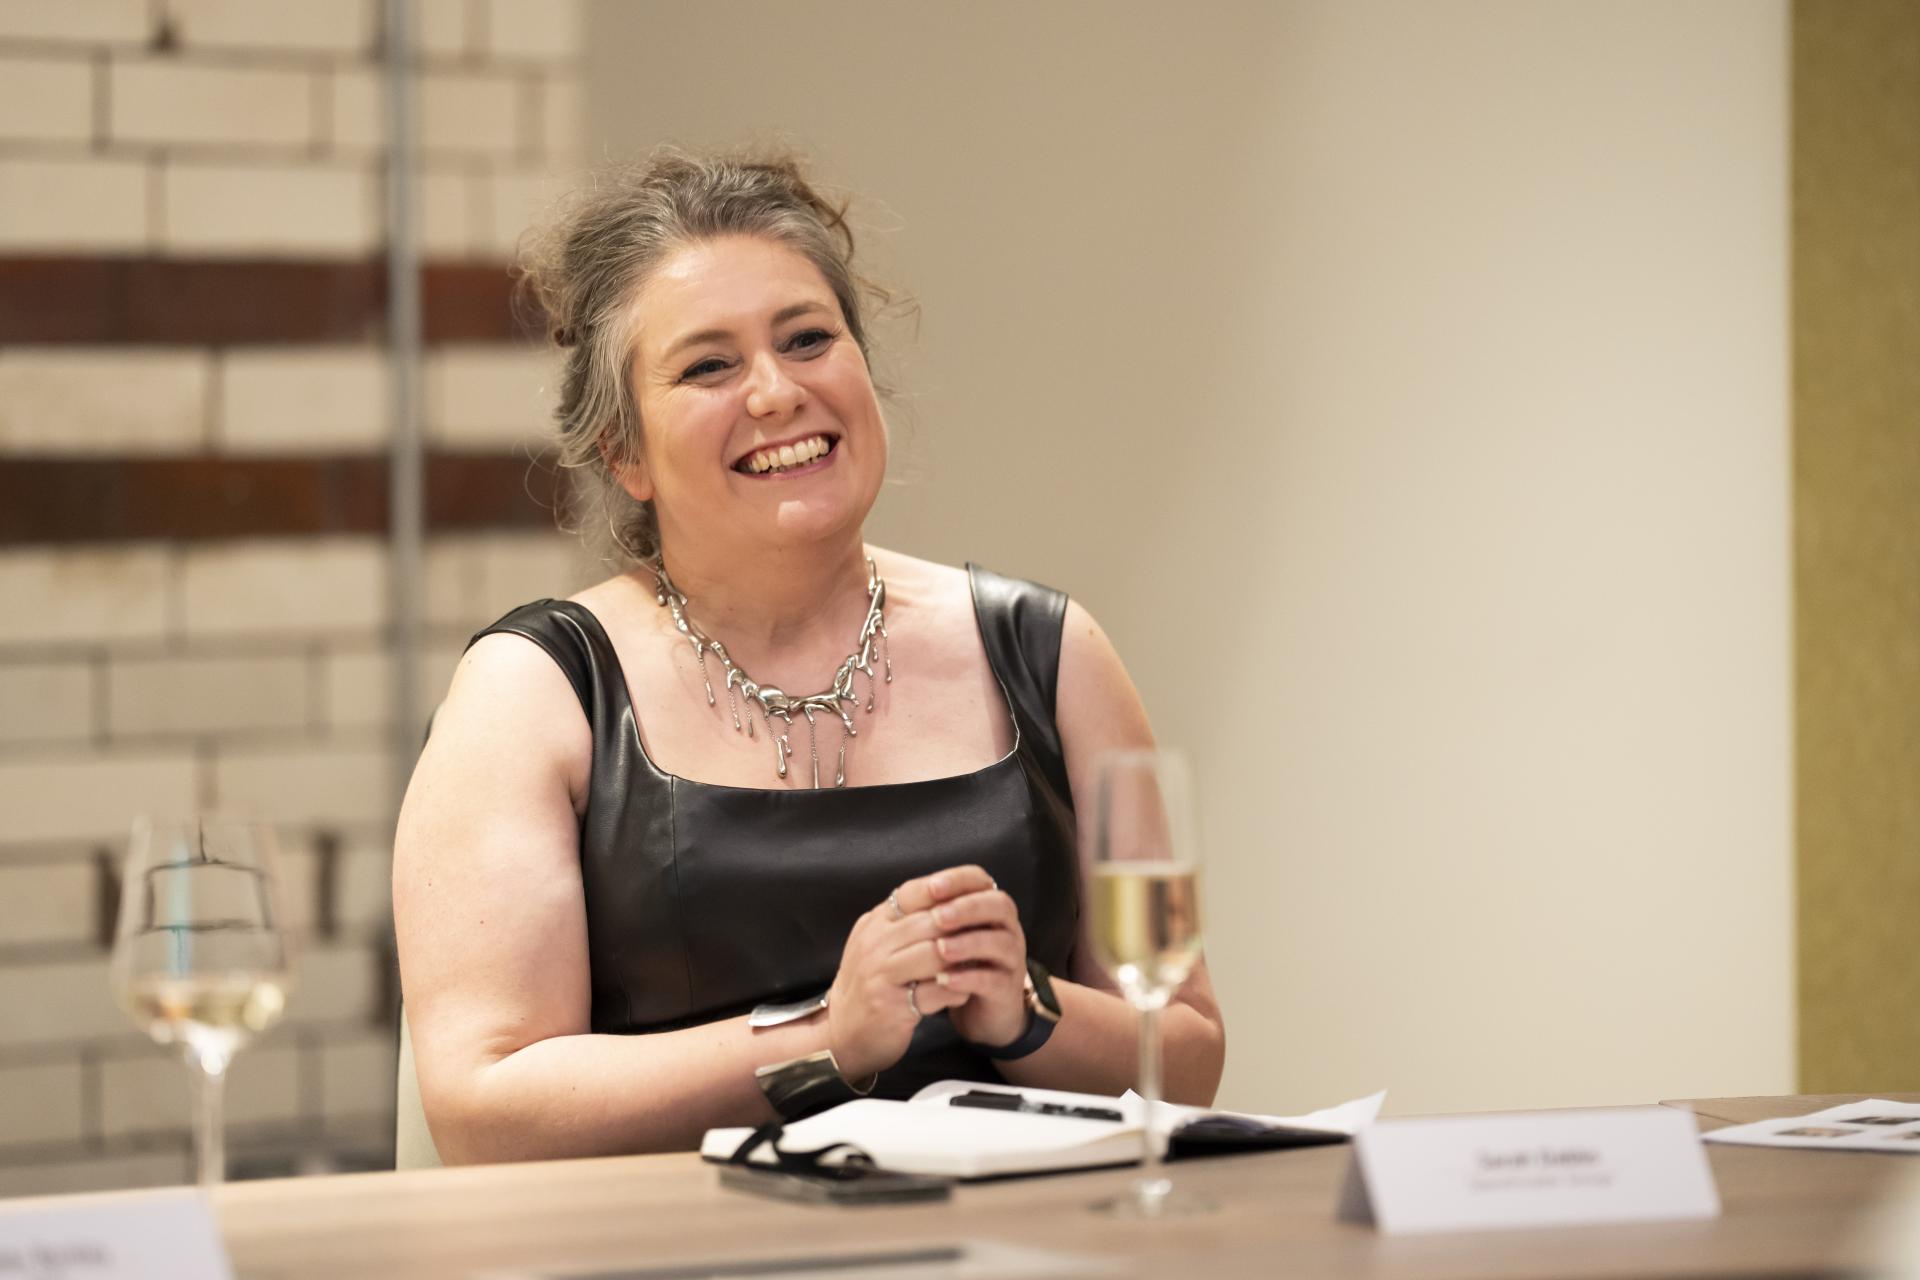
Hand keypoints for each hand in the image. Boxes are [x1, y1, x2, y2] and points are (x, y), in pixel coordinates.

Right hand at [824, 866, 988, 1080]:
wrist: (842, 1034)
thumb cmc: (872, 986)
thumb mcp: (881, 945)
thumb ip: (908, 923)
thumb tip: (953, 899)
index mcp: (875, 922)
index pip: (914, 892)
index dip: (950, 887)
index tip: (982, 888)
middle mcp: (874, 942)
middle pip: (932, 921)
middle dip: (965, 927)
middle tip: (990, 932)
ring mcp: (879, 973)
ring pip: (936, 955)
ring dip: (963, 960)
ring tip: (979, 964)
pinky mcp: (889, 1004)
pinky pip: (935, 991)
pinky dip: (956, 991)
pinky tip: (963, 993)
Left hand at [929, 878, 1030, 1051]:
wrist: (980, 1010)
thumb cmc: (958, 963)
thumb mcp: (946, 935)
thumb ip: (932, 915)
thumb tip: (900, 896)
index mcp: (989, 908)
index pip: (980, 882)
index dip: (959, 880)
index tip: (932, 886)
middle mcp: (1006, 928)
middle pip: (999, 906)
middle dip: (968, 908)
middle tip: (938, 916)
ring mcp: (1010, 959)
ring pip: (1000, 943)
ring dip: (969, 943)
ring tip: (941, 949)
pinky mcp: (1007, 989)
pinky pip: (994, 980)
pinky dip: (970, 978)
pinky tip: (946, 980)